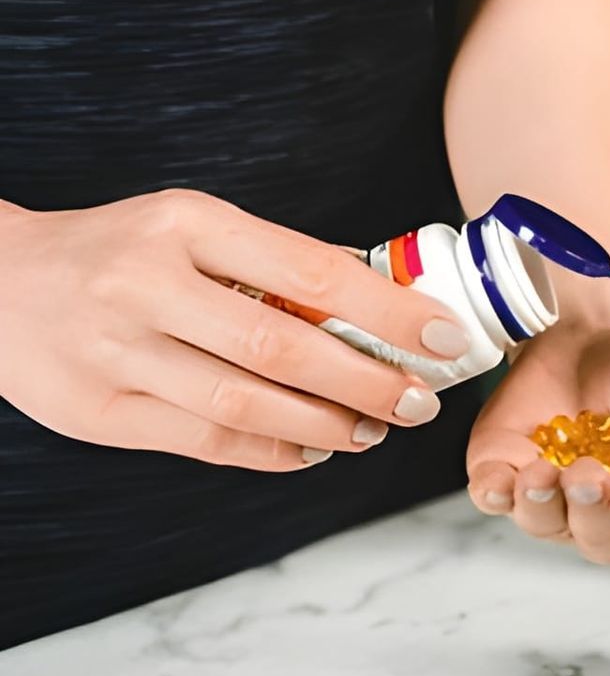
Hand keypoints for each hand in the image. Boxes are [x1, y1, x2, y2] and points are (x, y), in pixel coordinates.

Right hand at [0, 189, 469, 469]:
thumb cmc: (120, 251)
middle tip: (418, 401)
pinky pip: (207, 441)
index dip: (389, 312)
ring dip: (327, 425)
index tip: (445, 337)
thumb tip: (388, 303)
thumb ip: (275, 263)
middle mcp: (146, 285)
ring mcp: (116, 353)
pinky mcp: (98, 413)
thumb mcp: (191, 228)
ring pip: (246, 404)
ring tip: (372, 429)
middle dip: (368, 382)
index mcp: (185, 224)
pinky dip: (272, 451)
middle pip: (284, 348)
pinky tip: (312, 449)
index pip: (311, 272)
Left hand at [464, 323, 609, 562]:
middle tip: (588, 474)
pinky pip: (494, 498)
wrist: (599, 329)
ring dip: (541, 507)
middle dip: (592, 513)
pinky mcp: (507, 470)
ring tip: (543, 472)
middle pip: (602, 539)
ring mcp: (556, 495)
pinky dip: (494, 494)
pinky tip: (501, 481)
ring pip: (546, 525)